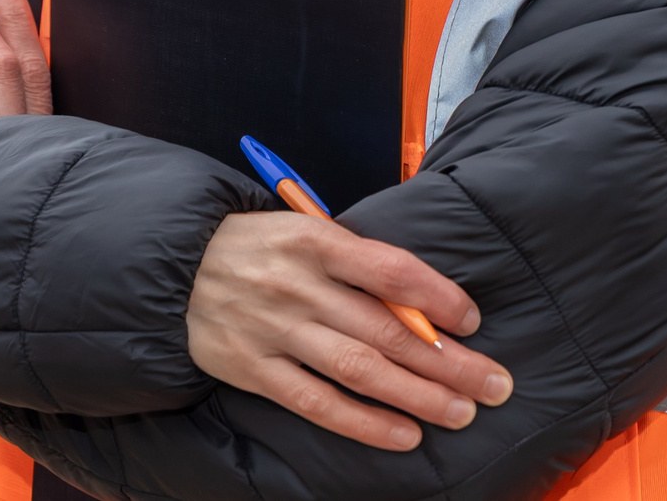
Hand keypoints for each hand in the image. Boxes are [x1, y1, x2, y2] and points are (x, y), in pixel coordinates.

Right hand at [186, 211, 512, 450]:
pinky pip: (318, 402)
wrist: (172, 267)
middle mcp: (297, 285)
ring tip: (462, 412)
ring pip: (360, 370)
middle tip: (495, 385)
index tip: (472, 321)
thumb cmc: (258, 248)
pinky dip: (364, 423)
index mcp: (315, 239)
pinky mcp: (253, 369)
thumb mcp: (305, 232)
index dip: (438, 297)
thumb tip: (426, 308)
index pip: (390, 269)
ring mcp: (274, 330)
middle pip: (388, 329)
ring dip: (419, 395)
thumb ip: (357, 264)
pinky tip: (404, 434)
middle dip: (450, 361)